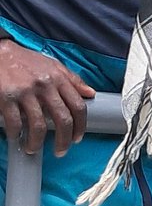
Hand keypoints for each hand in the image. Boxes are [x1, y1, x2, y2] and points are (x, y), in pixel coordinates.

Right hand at [0, 41, 94, 155]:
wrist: (0, 54)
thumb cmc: (27, 61)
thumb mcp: (54, 66)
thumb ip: (72, 79)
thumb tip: (90, 93)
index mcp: (59, 78)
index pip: (78, 106)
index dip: (80, 126)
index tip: (77, 138)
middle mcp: (46, 85)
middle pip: (63, 119)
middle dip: (63, 140)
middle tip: (60, 151)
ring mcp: (26, 93)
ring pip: (39, 126)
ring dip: (37, 142)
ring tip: (34, 148)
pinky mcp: (7, 98)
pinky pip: (14, 124)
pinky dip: (15, 135)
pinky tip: (16, 137)